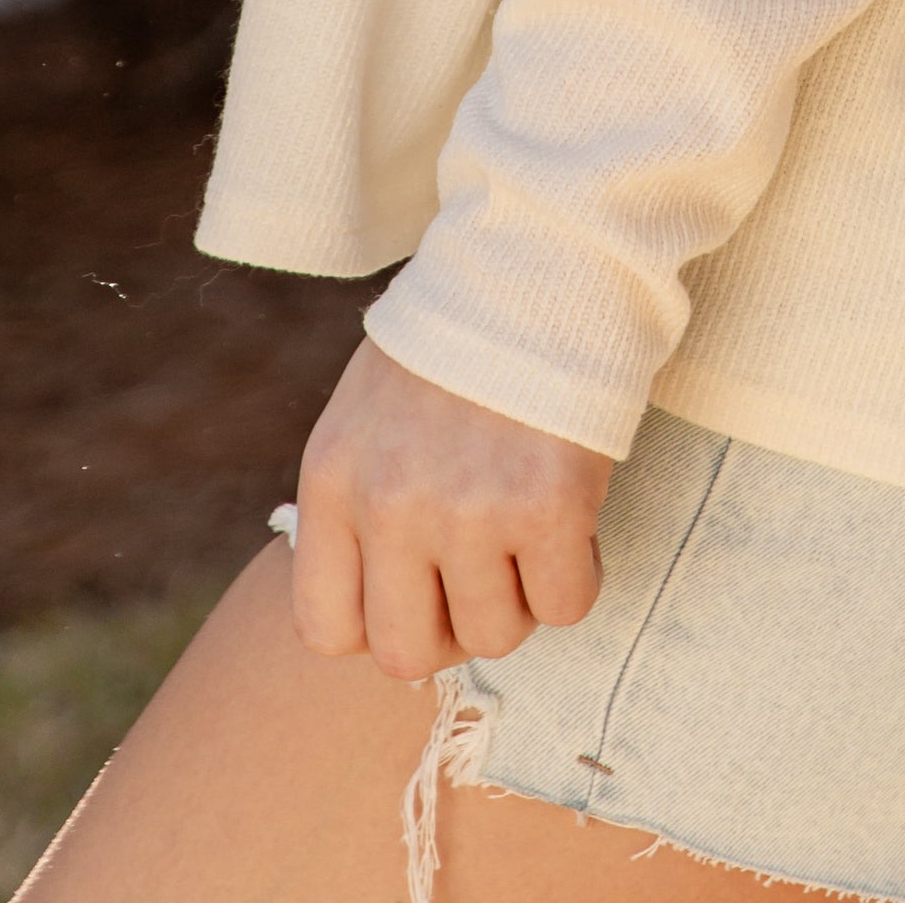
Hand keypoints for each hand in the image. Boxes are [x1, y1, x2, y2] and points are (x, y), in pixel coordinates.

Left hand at [289, 335, 611, 680]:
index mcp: (333, 480)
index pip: (325, 629)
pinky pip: (566, 605)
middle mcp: (388, 504)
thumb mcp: (369, 413)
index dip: (381, 625)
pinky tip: (576, 519)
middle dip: (454, 627)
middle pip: (408, 653)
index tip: (420, 589)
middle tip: (487, 573)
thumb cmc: (459, 337)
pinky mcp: (547, 505)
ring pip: (495, 636)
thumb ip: (361, 505)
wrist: (539, 251)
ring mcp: (467, 510)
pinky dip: (578, 575)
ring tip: (533, 531)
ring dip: (522, 598)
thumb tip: (376, 604)